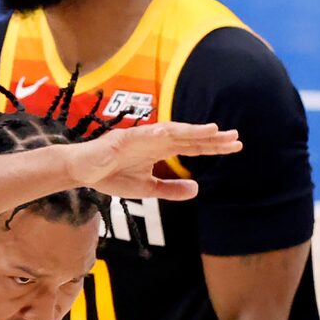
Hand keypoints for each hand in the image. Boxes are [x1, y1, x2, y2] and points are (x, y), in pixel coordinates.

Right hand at [74, 119, 240, 200]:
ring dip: (193, 131)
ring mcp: (141, 138)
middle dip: (211, 138)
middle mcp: (155, 140)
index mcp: (161, 150)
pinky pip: (145, 135)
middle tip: (236, 137)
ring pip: (173, 132)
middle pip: (189, 137)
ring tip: (214, 130)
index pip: (193, 147)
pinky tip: (180, 132)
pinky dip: (162, 133)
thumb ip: (171, 189)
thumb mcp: (147, 189)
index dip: (213, 146)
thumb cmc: (112, 176)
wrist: (83, 171)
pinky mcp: (125, 139)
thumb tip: (197, 189)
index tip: (235, 146)